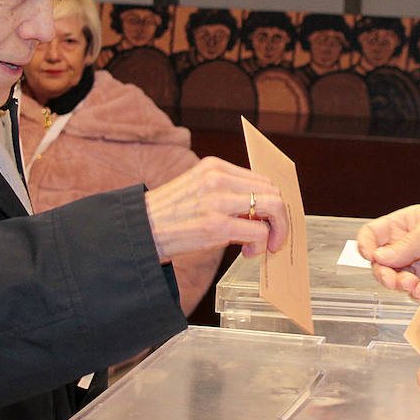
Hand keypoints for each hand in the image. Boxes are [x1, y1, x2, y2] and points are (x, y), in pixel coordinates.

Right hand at [144, 157, 285, 261]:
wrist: (139, 232)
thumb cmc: (169, 216)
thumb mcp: (198, 190)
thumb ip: (229, 193)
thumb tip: (263, 211)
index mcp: (214, 166)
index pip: (263, 178)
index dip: (274, 201)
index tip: (271, 220)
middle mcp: (217, 178)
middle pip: (273, 191)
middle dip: (280, 218)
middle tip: (272, 237)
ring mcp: (217, 200)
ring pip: (273, 207)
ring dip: (276, 231)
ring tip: (261, 246)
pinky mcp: (215, 225)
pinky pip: (258, 231)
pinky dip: (261, 245)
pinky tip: (248, 253)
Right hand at [356, 204, 419, 299]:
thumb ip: (407, 244)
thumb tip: (379, 256)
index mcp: (405, 225)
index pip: (373, 234)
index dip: (366, 245)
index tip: (370, 254)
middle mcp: (407, 247)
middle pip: (379, 262)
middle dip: (382, 272)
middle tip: (393, 278)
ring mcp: (418, 268)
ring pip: (392, 280)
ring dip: (398, 284)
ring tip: (413, 285)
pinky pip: (411, 295)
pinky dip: (413, 294)